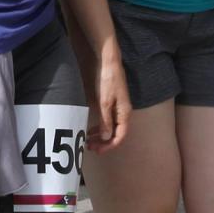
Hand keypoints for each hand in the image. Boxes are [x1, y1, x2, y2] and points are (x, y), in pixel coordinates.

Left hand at [87, 39, 130, 153]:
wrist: (108, 62)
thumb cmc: (108, 81)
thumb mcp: (105, 102)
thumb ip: (106, 120)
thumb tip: (106, 138)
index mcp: (124, 113)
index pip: (120, 136)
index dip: (110, 145)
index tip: (98, 150)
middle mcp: (123, 112)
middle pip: (115, 133)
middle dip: (104, 142)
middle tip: (90, 147)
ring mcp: (117, 108)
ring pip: (111, 127)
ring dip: (101, 135)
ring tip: (88, 141)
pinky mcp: (111, 103)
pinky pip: (107, 120)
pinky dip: (100, 126)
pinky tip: (91, 129)